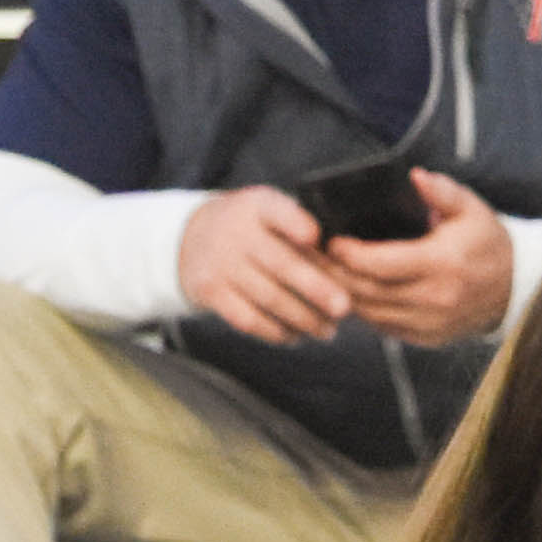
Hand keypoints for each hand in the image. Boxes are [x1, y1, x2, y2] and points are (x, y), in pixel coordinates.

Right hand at [178, 184, 353, 345]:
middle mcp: (237, 231)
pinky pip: (249, 319)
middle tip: (344, 308)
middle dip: (317, 289)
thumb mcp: (270, 212)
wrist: (192, 238)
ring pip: (270, 298)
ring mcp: (220, 263)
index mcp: (259, 205)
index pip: (276, 209)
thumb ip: (302, 230)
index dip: (294, 223)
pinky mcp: (210, 291)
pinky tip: (297, 336)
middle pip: (281, 264)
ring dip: (305, 319)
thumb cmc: (253, 230)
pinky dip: (278, 332)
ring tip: (328, 330)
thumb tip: (349, 265)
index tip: (314, 236)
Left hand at [324, 170, 515, 349]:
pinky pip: (384, 327)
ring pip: (371, 313)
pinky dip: (363, 310)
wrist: (517, 288)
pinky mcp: (428, 338)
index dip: (349, 255)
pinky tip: (349, 292)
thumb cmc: (488, 243)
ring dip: (343, 294)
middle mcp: (436, 299)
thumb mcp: (472, 209)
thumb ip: (443, 192)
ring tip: (321, 274)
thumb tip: (416, 176)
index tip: (329, 241)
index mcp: (443, 264)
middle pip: (368, 291)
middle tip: (310, 256)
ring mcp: (431, 324)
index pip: (381, 264)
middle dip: (333, 274)